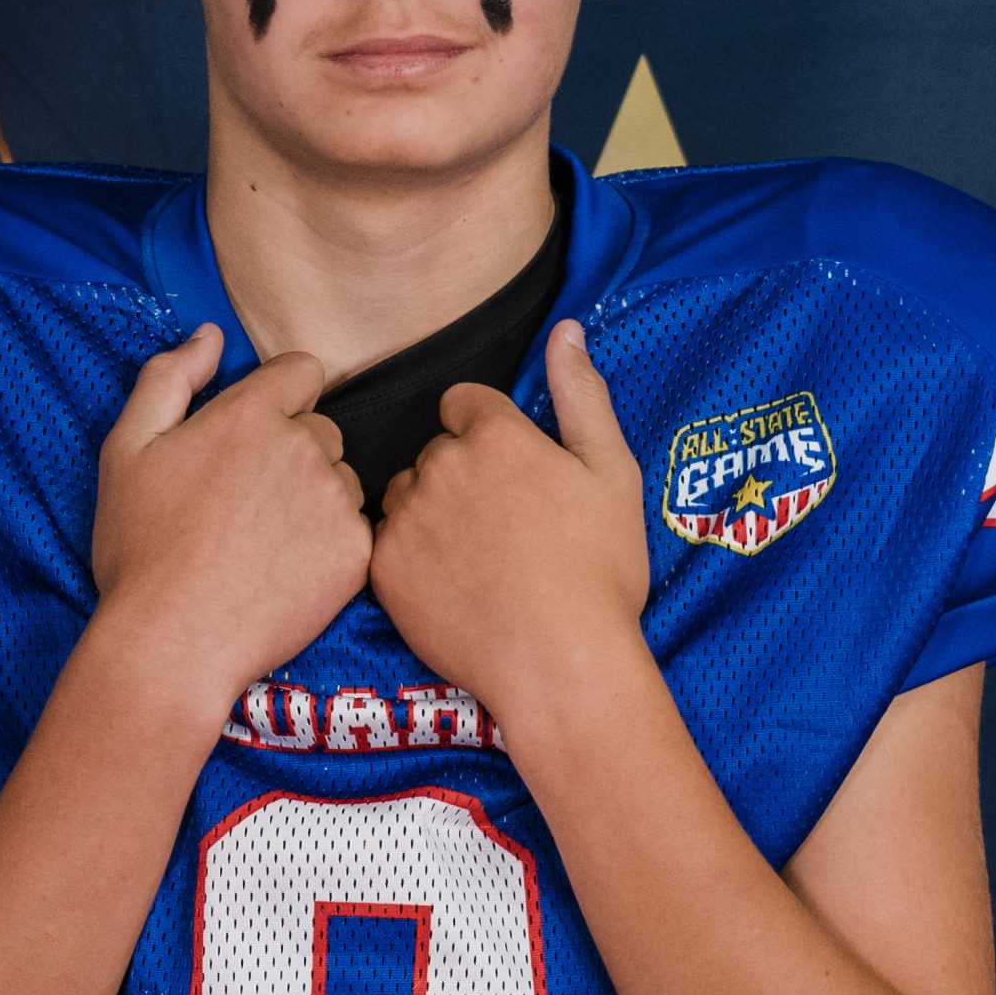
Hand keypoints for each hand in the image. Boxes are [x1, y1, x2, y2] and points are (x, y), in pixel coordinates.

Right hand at [91, 325, 370, 720]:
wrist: (171, 642)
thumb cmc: (141, 548)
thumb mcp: (126, 450)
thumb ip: (169, 378)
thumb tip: (211, 335)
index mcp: (250, 413)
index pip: (302, 371)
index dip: (279, 401)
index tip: (251, 441)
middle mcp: (304, 447)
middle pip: (322, 430)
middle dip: (293, 455)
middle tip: (244, 508)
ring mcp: (335, 501)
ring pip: (341, 482)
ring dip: (315, 501)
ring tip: (263, 546)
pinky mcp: (357, 553)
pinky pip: (355, 531)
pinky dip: (329, 548)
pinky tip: (286, 574)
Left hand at [368, 320, 650, 727]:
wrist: (561, 665)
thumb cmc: (599, 571)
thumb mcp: (612, 473)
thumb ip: (582, 394)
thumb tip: (566, 329)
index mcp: (495, 436)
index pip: (464, 403)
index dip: (490, 435)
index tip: (513, 477)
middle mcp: (440, 467)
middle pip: (435, 452)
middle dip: (461, 477)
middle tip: (503, 530)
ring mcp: (406, 519)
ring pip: (407, 496)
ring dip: (431, 514)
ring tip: (477, 562)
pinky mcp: (383, 569)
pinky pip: (386, 544)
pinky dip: (411, 559)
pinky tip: (451, 587)